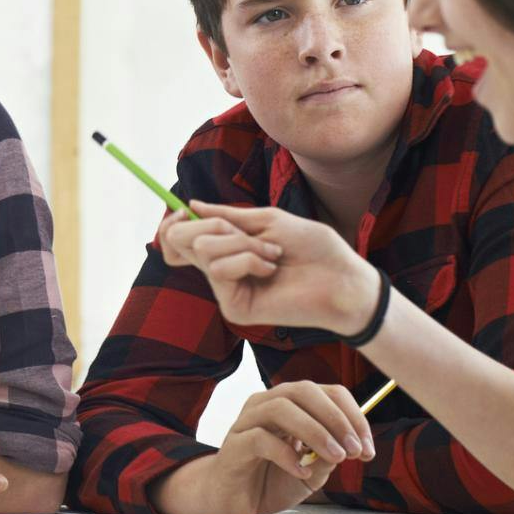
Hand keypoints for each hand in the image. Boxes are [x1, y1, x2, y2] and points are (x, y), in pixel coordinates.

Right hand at [164, 202, 382, 336]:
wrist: (341, 277)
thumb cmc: (313, 248)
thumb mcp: (266, 220)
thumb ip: (227, 217)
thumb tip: (191, 205)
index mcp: (226, 249)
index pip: (178, 240)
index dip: (172, 223)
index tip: (181, 211)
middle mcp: (221, 271)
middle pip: (179, 240)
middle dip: (213, 225)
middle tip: (247, 233)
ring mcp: (226, 291)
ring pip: (203, 251)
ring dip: (242, 243)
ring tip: (272, 254)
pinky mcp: (235, 308)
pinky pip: (221, 270)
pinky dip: (248, 259)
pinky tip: (271, 268)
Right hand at [186, 381, 376, 513]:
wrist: (233, 502)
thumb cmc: (271, 480)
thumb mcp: (312, 472)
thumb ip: (329, 456)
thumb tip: (353, 445)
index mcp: (291, 405)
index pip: (326, 393)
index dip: (352, 416)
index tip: (368, 448)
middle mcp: (267, 404)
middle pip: (303, 391)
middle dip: (335, 418)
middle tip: (354, 449)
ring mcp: (247, 422)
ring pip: (281, 408)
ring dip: (315, 431)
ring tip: (336, 458)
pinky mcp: (234, 444)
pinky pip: (260, 438)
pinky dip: (286, 454)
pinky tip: (301, 472)